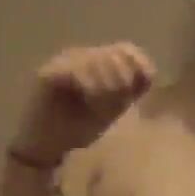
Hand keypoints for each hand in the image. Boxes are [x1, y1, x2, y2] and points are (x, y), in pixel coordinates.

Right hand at [12, 42, 155, 162]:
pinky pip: (76, 70)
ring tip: (98, 107)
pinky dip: (89, 87)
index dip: (138, 67)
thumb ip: (131, 89)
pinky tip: (87, 101)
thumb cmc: (79, 127)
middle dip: (121, 82)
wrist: (46, 145)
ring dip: (106, 87)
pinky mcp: (48, 73)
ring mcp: (63, 61)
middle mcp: (81, 55)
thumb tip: (148, 71)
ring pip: (97, 60)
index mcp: (98, 62)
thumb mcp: (114, 108)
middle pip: (115, 55)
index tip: (135, 94)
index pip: (127, 50)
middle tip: (114, 105)